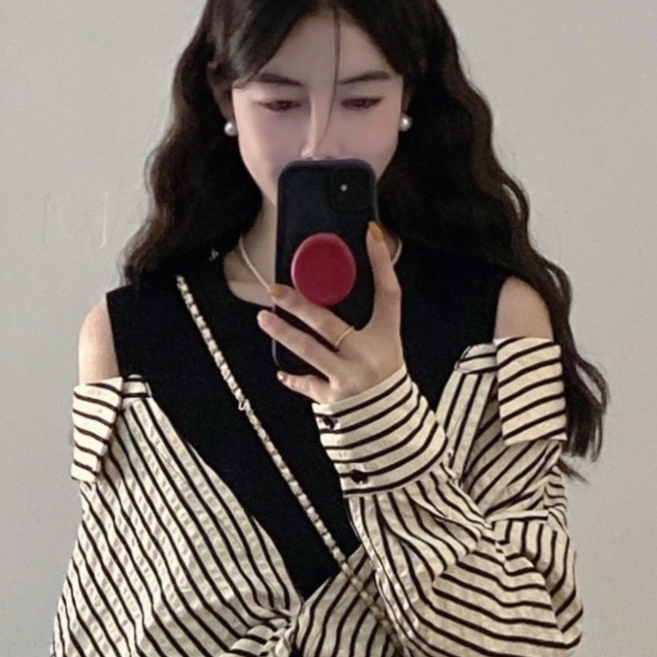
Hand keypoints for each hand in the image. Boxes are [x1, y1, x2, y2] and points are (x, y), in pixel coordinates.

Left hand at [257, 220, 403, 408]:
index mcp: (385, 336)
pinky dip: (294, 378)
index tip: (370, 234)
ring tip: (264, 318)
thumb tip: (359, 274)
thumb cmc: (385, 374)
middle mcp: (365, 356)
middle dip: (298, 304)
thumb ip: (375, 311)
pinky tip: (281, 372)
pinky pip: (308, 384)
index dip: (381, 263)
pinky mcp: (333, 399)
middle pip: (327, 324)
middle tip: (275, 290)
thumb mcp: (387, 341)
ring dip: (284, 334)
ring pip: (309, 351)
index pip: (388, 294)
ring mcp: (347, 378)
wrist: (392, 423)